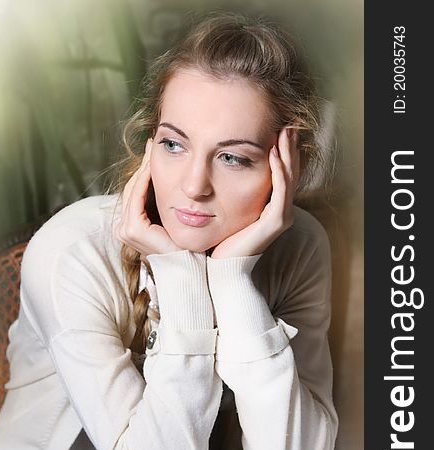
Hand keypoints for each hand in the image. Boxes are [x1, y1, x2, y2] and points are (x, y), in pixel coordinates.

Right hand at [115, 139, 181, 255]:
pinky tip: (153, 166)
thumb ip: (167, 201)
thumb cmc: (187, 246)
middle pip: (132, 188)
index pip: (135, 192)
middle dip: (142, 166)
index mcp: (132, 226)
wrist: (191, 267)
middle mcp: (124, 229)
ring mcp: (125, 230)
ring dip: (143, 169)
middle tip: (151, 143)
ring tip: (153, 150)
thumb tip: (175, 178)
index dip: (144, 170)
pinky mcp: (132, 230)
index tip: (153, 149)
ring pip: (133, 190)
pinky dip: (143, 180)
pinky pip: (136, 197)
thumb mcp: (174, 218)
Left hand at [210, 127, 299, 258]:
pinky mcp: (275, 222)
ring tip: (283, 132)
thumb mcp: (228, 210)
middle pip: (290, 172)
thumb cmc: (222, 240)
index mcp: (271, 207)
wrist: (222, 268)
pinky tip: (273, 154)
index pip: (282, 173)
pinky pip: (281, 192)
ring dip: (287, 153)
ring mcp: (280, 216)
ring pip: (289, 178)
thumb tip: (218, 169)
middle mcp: (280, 210)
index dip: (282, 151)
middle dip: (288, 147)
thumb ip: (230, 191)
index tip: (276, 128)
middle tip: (286, 123)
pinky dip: (279, 171)